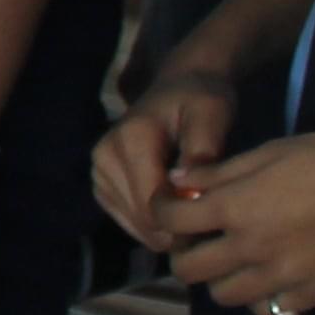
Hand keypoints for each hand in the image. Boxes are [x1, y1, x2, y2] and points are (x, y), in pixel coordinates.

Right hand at [92, 62, 241, 250]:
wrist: (178, 86)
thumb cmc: (199, 99)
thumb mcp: (211, 114)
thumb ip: (202, 150)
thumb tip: (191, 193)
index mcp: (130, 141)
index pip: (152, 205)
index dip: (185, 222)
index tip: (215, 221)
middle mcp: (104, 157)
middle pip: (143, 219)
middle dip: (178, 228)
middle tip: (211, 221)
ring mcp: (99, 172)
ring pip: (136, 226)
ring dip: (167, 229)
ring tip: (195, 213)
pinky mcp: (101, 183)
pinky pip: (129, 222)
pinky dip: (154, 224)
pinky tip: (176, 210)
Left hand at [157, 130, 314, 314]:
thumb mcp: (275, 150)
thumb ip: (222, 172)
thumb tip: (179, 180)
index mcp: (238, 206)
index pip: (171, 219)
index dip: (163, 209)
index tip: (172, 205)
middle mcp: (252, 248)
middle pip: (190, 269)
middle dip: (185, 251)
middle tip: (200, 236)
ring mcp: (281, 278)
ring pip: (224, 296)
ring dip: (221, 277)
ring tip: (236, 256)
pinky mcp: (311, 296)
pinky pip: (268, 310)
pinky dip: (262, 296)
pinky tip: (272, 274)